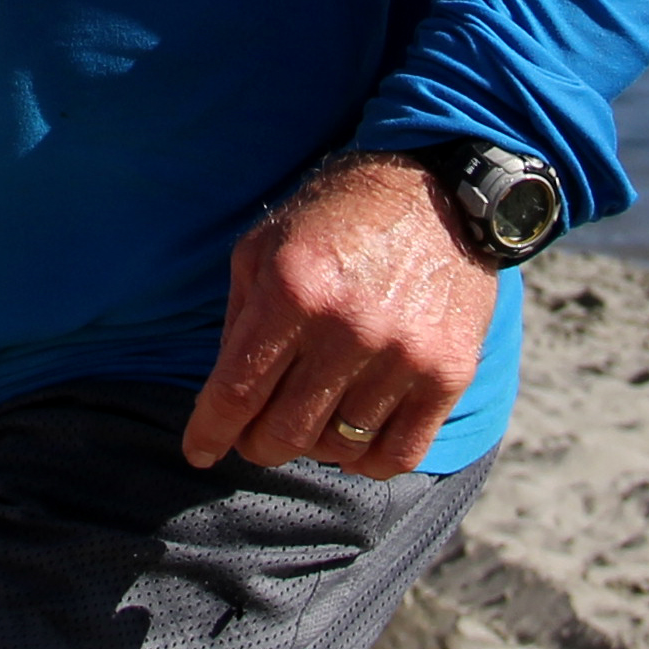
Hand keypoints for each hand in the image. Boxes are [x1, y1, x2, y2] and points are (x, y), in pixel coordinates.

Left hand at [183, 152, 498, 479]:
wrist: (437, 188)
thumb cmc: (336, 218)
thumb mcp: (265, 247)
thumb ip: (240, 321)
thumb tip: (222, 401)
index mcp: (292, 291)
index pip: (236, 392)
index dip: (210, 433)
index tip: (198, 452)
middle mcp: (347, 328)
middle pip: (284, 433)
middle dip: (257, 444)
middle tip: (255, 435)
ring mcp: (403, 354)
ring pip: (339, 448)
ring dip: (316, 444)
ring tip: (312, 418)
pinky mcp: (449, 372)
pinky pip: (398, 454)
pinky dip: (367, 460)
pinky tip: (355, 438)